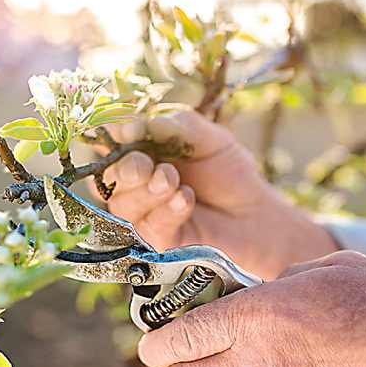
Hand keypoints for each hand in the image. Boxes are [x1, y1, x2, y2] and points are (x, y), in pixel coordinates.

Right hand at [102, 106, 337, 278]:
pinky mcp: (157, 242)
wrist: (255, 212)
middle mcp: (135, 185)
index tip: (125, 131)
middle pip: (110, 178)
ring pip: (123, 204)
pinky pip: (148, 226)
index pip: (110, 143)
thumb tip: (139, 124)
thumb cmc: (230, 172)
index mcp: (142, 152)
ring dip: (147, 191)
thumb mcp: (209, 138)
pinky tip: (186, 200)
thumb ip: (176, 125)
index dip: (111, 137)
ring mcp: (143, 216)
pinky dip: (166, 210)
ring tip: (174, 181)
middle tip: (147, 165)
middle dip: (126, 169)